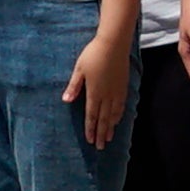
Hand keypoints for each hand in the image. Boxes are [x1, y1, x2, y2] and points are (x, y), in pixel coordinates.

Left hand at [69, 27, 133, 146]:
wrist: (114, 43)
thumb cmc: (93, 54)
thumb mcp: (79, 69)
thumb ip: (74, 86)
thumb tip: (66, 100)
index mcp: (94, 92)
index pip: (92, 115)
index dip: (90, 129)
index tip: (90, 140)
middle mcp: (107, 95)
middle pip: (103, 119)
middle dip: (101, 134)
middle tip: (100, 147)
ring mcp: (117, 91)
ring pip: (113, 114)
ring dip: (110, 127)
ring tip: (109, 138)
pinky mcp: (123, 86)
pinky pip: (121, 106)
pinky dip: (118, 116)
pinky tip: (117, 120)